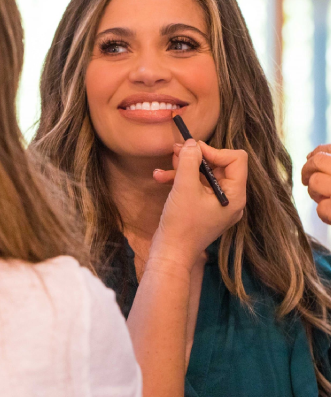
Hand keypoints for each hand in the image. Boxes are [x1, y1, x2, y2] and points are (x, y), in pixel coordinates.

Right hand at [151, 139, 247, 270]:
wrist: (170, 254)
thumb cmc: (181, 224)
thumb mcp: (184, 187)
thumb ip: (189, 161)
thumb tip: (191, 143)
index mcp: (235, 194)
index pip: (236, 159)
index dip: (214, 150)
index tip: (192, 150)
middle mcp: (231, 199)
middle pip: (220, 165)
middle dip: (196, 158)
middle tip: (175, 151)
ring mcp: (218, 205)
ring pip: (205, 176)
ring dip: (183, 168)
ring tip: (163, 167)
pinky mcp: (204, 209)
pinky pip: (197, 187)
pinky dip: (180, 180)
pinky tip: (161, 178)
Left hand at [302, 145, 330, 223]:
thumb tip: (310, 155)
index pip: (327, 149)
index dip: (316, 154)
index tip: (312, 160)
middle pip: (318, 160)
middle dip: (308, 170)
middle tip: (308, 180)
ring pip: (316, 182)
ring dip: (315, 192)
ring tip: (325, 197)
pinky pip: (322, 208)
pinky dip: (324, 212)